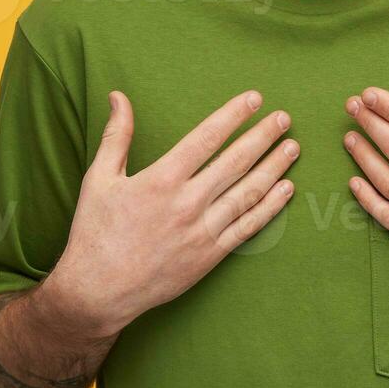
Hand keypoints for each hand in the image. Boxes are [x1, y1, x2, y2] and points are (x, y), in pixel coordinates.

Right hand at [39, 89, 297, 336]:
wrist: (98, 291)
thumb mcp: (99, 178)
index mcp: (161, 179)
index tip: (254, 99)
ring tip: (292, 147)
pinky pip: (248, 227)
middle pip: (235, 162)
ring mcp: (202, 231)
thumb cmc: (96, 232)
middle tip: (284, 118)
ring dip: (274, 167)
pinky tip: (286, 189)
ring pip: (248, 193)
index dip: (233, 116)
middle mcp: (187, 203)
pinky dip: (270, 207)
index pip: (206, 138)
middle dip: (262, 137)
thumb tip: (118, 96)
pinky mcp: (211, 256)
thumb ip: (116, 135)